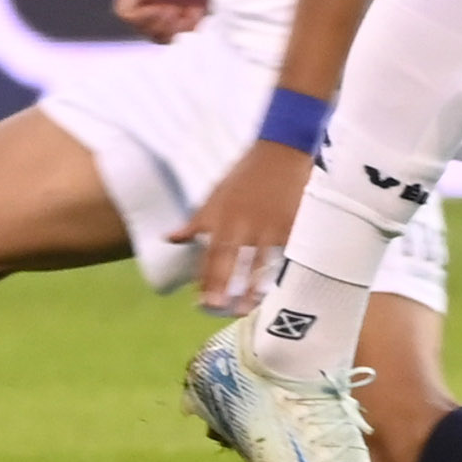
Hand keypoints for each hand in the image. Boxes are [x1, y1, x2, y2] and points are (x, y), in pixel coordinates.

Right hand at [110, 0, 209, 41]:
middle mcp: (151, 0)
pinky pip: (181, 34)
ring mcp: (169, 9)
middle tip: (175, 12)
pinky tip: (200, 13)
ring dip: (173, 29)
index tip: (160, 9)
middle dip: (158, 25)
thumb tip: (130, 5)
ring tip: (191, 14)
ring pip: (160, 34)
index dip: (139, 17)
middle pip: (142, 27)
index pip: (125, 12)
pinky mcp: (189, 16)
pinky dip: (188, 28)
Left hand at [169, 136, 310, 316]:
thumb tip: (170, 238)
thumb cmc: (244, 175)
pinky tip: (280, 291)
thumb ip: (195, 222)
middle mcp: (241, 221)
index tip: (200, 300)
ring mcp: (267, 224)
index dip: (204, 276)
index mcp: (221, 215)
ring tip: (247, 309)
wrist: (279, 152)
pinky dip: (282, 272)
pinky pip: (286, 253)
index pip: (209, 251)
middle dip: (222, 283)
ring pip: (259, 261)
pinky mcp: (291, 224)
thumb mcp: (214, 195)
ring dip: (252, 287)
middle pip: (229, 256)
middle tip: (216, 307)